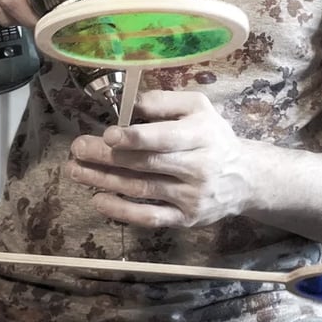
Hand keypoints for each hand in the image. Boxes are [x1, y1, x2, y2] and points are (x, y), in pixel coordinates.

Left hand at [65, 90, 253, 227]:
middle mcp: (199, 167)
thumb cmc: (213, 135)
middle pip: (146, 164)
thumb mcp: (197, 107)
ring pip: (142, 189)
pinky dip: (121, 211)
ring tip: (76, 171)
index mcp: (201, 135)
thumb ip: (163, 101)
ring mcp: (192, 197)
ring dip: (104, 181)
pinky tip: (98, 200)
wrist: (244, 177)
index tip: (108, 134)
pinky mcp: (186, 219)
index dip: (135, 137)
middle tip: (78, 149)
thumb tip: (128, 104)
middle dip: (107, 157)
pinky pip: (150, 217)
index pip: (165, 138)